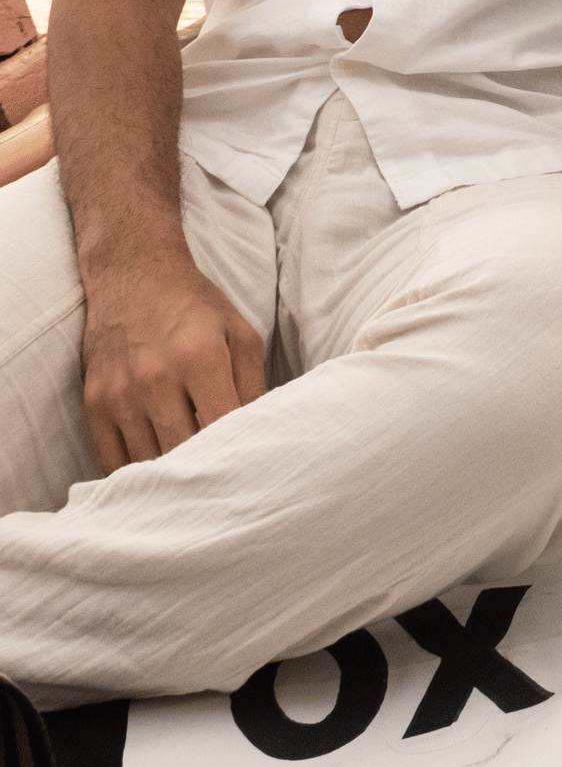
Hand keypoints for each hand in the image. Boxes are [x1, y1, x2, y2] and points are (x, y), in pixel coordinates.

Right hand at [81, 256, 266, 473]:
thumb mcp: (241, 335)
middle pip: (183, 453)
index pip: (222, 428)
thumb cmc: (196, 307)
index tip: (251, 471)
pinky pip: (112, 462)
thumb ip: (255, 387)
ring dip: (171, 481)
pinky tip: (156, 483)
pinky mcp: (94, 405)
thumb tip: (262, 437)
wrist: (133, 275)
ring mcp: (120, 394)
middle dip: (206, 475)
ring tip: (193, 491)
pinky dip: (135, 478)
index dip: (239, 456)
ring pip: (148, 465)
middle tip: (225, 490)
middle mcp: (155, 379)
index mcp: (200, 358)